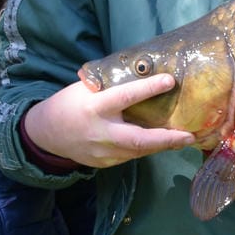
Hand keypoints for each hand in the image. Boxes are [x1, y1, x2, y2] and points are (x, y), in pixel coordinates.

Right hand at [24, 77, 195, 168]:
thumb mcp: (86, 89)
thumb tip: (143, 71)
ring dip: (161, 145)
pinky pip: (129, 156)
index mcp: (95, 108)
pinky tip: (160, 144)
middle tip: (189, 136)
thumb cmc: (70, 104)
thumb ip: (111, 86)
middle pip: (138, 139)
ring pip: (138, 151)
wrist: (45, 134)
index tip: (169, 81)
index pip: (125, 97)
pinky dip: (145, 149)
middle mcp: (101, 133)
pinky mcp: (104, 163)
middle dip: (166, 139)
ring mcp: (102, 152)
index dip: (148, 89)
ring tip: (183, 139)